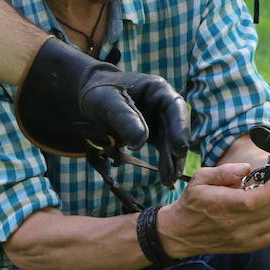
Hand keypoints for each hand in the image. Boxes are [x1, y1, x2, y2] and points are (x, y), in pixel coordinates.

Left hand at [78, 68, 188, 184]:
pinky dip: (164, 163)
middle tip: (175, 173)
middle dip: (176, 151)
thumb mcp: (108, 102)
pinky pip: (163, 149)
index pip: (175, 106)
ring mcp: (160, 120)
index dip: (180, 127)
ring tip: (169, 180)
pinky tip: (165, 177)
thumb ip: (124, 119)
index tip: (180, 148)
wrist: (90, 100)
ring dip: (172, 161)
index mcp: (157, 89)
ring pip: (171, 141)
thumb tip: (140, 142)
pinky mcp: (154, 134)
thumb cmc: (99, 94)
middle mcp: (163, 105)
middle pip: (176, 128)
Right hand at [156, 164, 269, 258]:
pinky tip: (268, 217)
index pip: (260, 198)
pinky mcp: (246, 247)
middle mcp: (236, 224)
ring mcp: (243, 238)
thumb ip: (224, 171)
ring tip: (269, 201)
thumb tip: (246, 168)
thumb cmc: (191, 203)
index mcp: (225, 204)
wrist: (180, 232)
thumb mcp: (201, 178)